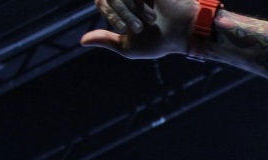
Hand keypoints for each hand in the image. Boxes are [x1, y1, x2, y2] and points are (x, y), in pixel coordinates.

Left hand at [79, 0, 198, 58]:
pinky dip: (142, 1)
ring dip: (134, 7)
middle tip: (140, 27)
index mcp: (119, 9)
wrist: (185, 31)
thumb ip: (106, 41)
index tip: (124, 29)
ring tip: (152, 19)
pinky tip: (154, 6)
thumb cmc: (158, 42)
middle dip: (123, 12)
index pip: (101, 2)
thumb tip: (82, 41)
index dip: (110, 14)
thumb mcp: (129, 47)